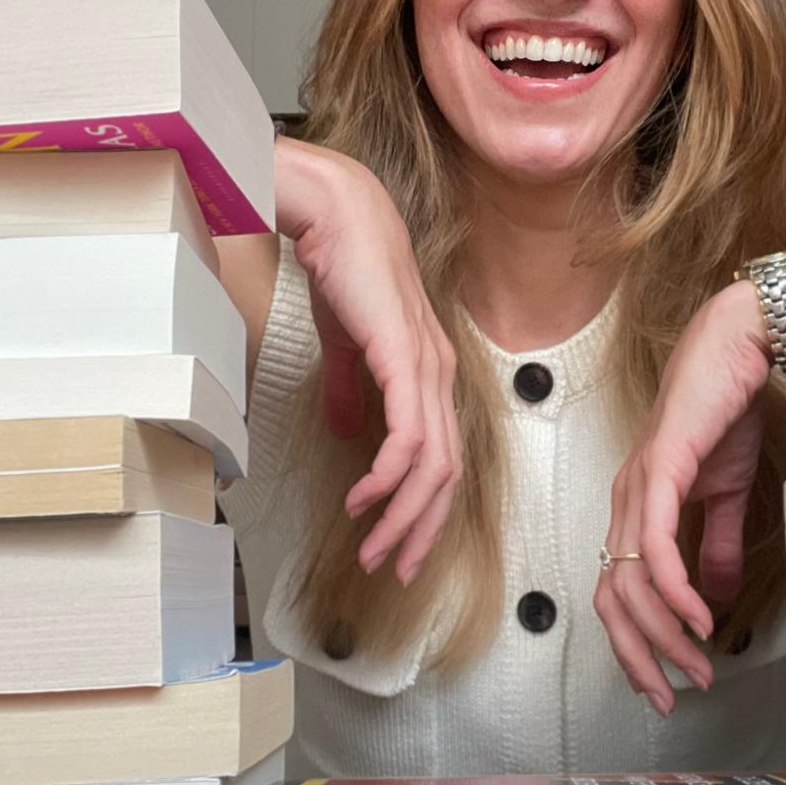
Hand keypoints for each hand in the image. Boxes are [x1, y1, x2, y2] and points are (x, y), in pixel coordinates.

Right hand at [275, 138, 460, 583]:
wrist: (339, 216)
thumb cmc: (343, 270)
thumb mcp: (346, 344)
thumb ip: (351, 389)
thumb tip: (351, 433)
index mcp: (430, 374)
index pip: (440, 459)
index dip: (423, 509)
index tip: (397, 545)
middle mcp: (439, 376)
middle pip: (446, 475)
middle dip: (420, 530)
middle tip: (393, 568)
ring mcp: (428, 368)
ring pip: (432, 466)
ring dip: (403, 515)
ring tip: (374, 546)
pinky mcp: (406, 359)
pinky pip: (409, 437)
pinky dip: (389, 476)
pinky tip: (366, 497)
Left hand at [594, 281, 770, 715]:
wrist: (738, 347)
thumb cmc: (726, 408)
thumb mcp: (724, 490)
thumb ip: (715, 542)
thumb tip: (714, 594)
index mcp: (637, 508)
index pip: (617, 591)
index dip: (636, 644)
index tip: (666, 684)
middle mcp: (626, 503)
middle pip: (610, 600)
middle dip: (639, 658)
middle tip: (671, 698)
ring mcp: (637, 488)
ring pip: (628, 583)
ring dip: (661, 636)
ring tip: (695, 668)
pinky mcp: (659, 471)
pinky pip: (654, 547)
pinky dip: (672, 591)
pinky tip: (697, 619)